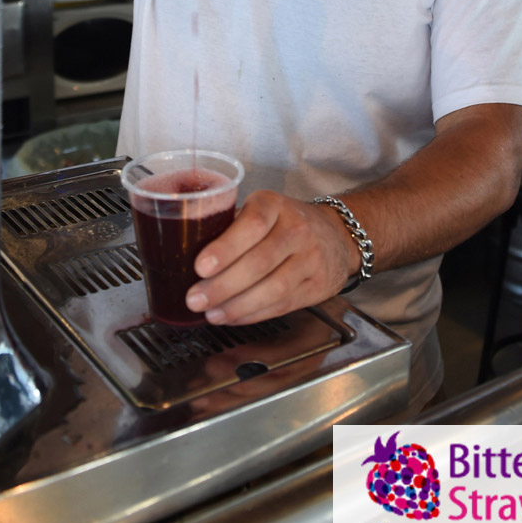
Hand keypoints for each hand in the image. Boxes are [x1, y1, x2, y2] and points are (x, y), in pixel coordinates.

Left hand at [185, 191, 360, 324]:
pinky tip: (233, 316)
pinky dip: (254, 314)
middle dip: (223, 285)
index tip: (200, 266)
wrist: (337, 234)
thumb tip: (184, 248)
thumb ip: (231, 226)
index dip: (226, 247)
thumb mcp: (262, 210)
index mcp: (275, 205)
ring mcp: (311, 259)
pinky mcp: (317, 286)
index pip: (252, 225)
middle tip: (195, 298)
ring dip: (237, 305)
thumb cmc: (285, 222)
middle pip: (259, 262)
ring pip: (273, 288)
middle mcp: (297, 229)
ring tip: (211, 313)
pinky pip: (283, 304)